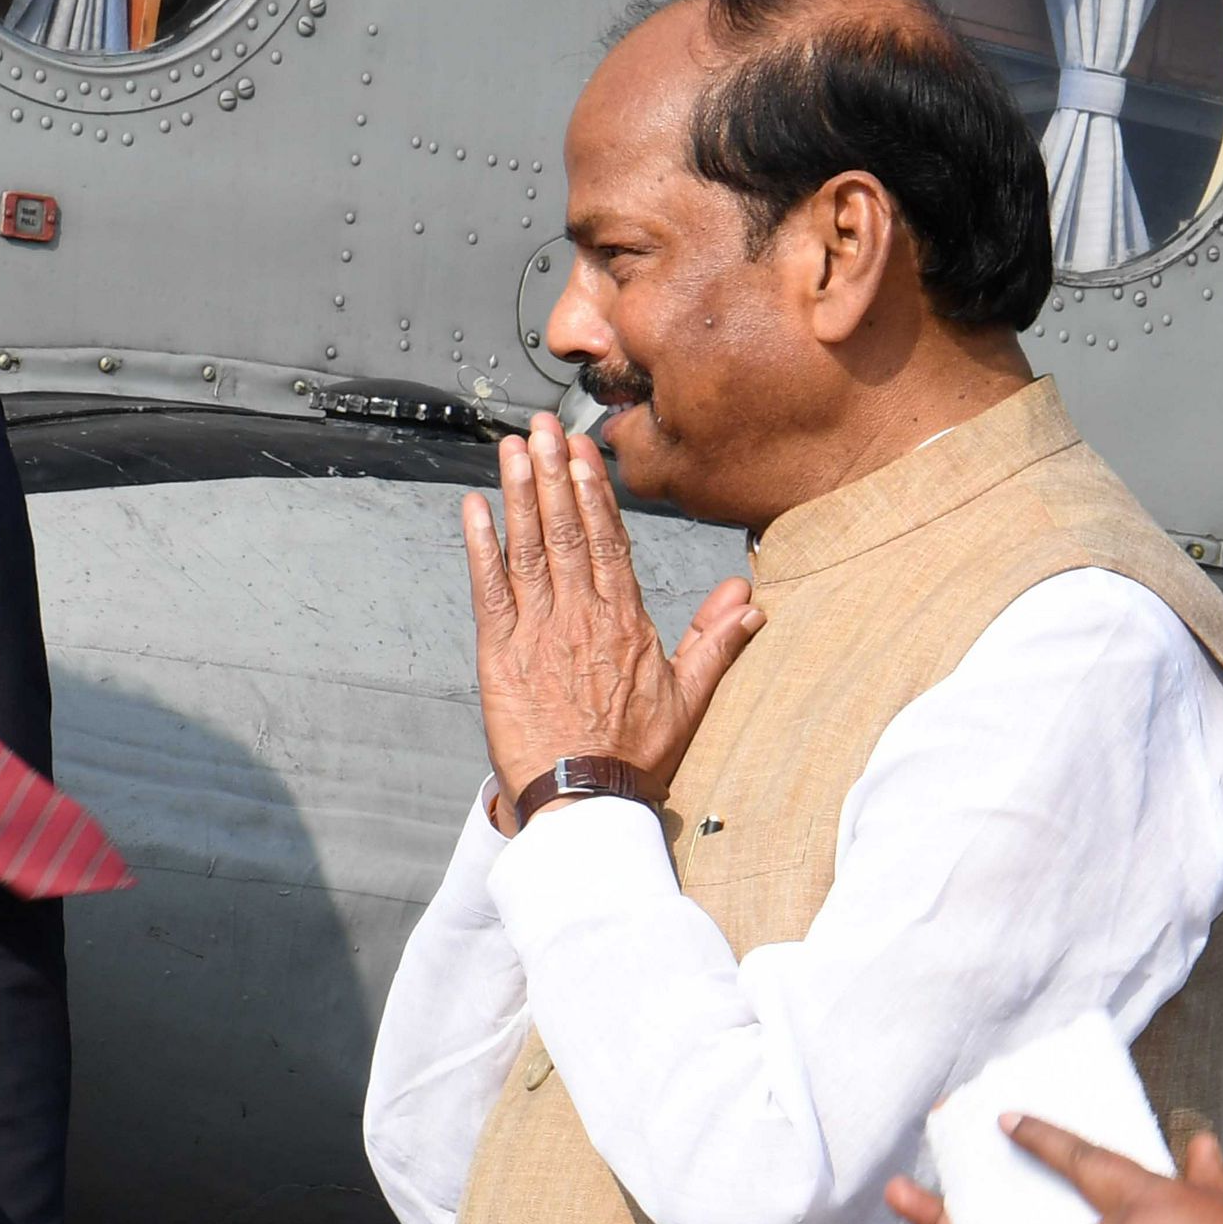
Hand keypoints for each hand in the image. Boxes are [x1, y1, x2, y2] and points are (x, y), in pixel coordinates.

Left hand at [462, 416, 761, 819]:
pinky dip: (479, 545)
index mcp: (625, 620)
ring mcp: (539, 629)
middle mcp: (582, 614)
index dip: (594, 490)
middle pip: (567, 528)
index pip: (609, 539)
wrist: (585, 797)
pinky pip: (488, 587)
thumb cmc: (631, 755)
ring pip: (529, 546)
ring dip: (520, 492)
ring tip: (513, 448)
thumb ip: (715, 644)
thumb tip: (750, 601)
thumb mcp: (687, 698)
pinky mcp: (501, 652)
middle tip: (542, 426)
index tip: (584, 451)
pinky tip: (472, 506)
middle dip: (554, 472)